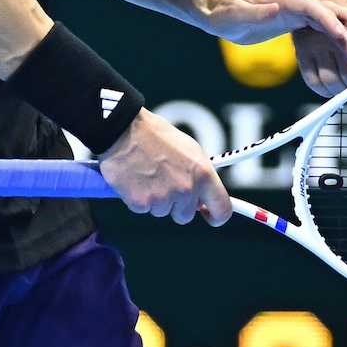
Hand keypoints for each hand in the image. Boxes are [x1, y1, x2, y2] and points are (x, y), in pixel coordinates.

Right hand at [99, 110, 231, 225]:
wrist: (124, 130)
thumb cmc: (155, 135)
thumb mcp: (189, 150)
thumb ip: (198, 175)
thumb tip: (202, 195)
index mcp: (203, 174)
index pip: (222, 209)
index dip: (216, 216)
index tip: (209, 215)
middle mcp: (186, 189)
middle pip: (186, 215)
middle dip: (176, 205)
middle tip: (164, 183)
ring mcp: (164, 198)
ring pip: (163, 212)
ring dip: (156, 200)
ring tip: (148, 175)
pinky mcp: (142, 203)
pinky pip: (143, 210)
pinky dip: (138, 199)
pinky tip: (135, 179)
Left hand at [199, 0, 346, 56]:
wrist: (217, 15)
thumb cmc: (223, 16)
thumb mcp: (236, 16)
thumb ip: (256, 13)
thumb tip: (277, 8)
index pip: (312, 8)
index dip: (329, 21)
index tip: (343, 37)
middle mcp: (293, 2)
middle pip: (324, 12)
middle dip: (343, 27)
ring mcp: (295, 11)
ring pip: (325, 21)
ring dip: (341, 34)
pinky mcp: (294, 21)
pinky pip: (317, 29)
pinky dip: (331, 37)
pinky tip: (343, 49)